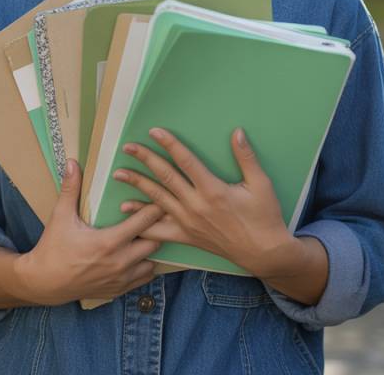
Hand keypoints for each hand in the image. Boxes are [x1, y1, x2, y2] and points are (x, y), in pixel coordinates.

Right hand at [14, 158, 163, 304]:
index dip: (155, 209)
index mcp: (108, 242)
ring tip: (147, 237)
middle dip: (156, 230)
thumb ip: (70, 189)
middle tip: (155, 218)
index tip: (160, 200)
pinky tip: (139, 255)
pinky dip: (145, 267)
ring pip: (152, 263)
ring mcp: (120, 279)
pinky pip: (144, 278)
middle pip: (155, 243)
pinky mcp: (118, 290)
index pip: (144, 222)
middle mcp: (119, 262)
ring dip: (151, 250)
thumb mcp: (61, 217)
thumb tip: (73, 162)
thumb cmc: (53, 248)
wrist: (44, 284)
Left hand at [114, 127, 299, 277]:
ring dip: (137, 185)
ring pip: (157, 200)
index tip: (154, 131)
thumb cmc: (264, 216)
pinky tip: (125, 209)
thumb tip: (237, 132)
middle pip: (165, 177)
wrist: (263, 252)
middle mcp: (196, 205)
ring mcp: (188, 222)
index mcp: (213, 190)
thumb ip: (247, 157)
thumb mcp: (261, 184)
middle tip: (128, 147)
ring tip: (119, 173)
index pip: (186, 161)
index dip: (169, 144)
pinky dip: (140, 219)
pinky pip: (158, 229)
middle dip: (145, 159)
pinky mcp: (186, 236)